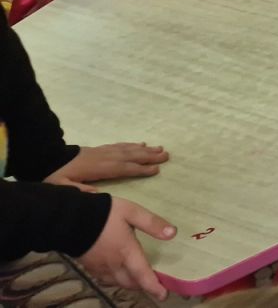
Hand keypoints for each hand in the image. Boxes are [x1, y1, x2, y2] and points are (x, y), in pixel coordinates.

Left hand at [45, 143, 167, 189]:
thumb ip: (80, 191)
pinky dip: (133, 145)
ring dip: (145, 149)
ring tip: (161, 149)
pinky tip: (141, 144)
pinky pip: (120, 145)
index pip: (124, 168)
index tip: (156, 170)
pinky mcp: (101, 149)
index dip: (140, 169)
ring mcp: (104, 151)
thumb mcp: (62, 186)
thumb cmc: (56, 175)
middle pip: (131, 156)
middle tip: (167, 155)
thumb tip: (98, 196)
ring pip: (128, 149)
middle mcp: (106, 157)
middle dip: (150, 156)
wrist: (48, 157)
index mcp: (100, 168)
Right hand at [79, 197, 174, 300]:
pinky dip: (115, 280)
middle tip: (154, 285)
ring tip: (138, 280)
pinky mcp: (88, 266)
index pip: (142, 275)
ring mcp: (99, 267)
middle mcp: (113, 264)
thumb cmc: (103, 214)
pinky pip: (105, 279)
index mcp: (126, 252)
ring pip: (117, 282)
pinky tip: (118, 274)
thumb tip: (173, 233)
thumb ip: (152, 223)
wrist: (69, 218)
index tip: (163, 295)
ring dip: (129, 284)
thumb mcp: (131, 212)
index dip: (153, 287)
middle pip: (130, 283)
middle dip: (142, 286)